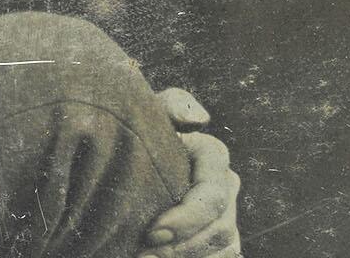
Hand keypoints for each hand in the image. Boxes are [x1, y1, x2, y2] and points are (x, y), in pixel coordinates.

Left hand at [140, 88, 241, 257]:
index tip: (151, 231)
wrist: (121, 166)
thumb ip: (172, 105)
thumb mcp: (148, 115)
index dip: (187, 217)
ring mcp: (228, 215)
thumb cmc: (134, 137)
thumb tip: (199, 119)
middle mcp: (227, 186)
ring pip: (223, 247)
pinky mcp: (222, 241)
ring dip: (185, 257)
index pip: (213, 194)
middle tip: (143, 255)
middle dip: (182, 247)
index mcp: (213, 155)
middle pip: (220, 228)